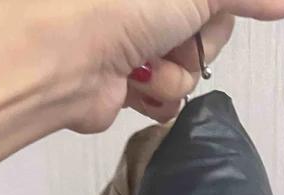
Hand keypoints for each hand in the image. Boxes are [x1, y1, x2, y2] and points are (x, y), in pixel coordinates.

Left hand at [16, 0, 283, 132]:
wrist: (60, 56)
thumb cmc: (112, 4)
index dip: (223, 7)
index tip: (212, 15)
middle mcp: (145, 3)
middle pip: (210, 27)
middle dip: (199, 40)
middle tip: (175, 33)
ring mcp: (134, 37)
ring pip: (189, 68)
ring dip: (176, 72)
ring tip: (147, 62)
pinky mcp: (124, 79)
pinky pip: (166, 96)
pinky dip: (156, 95)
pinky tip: (134, 82)